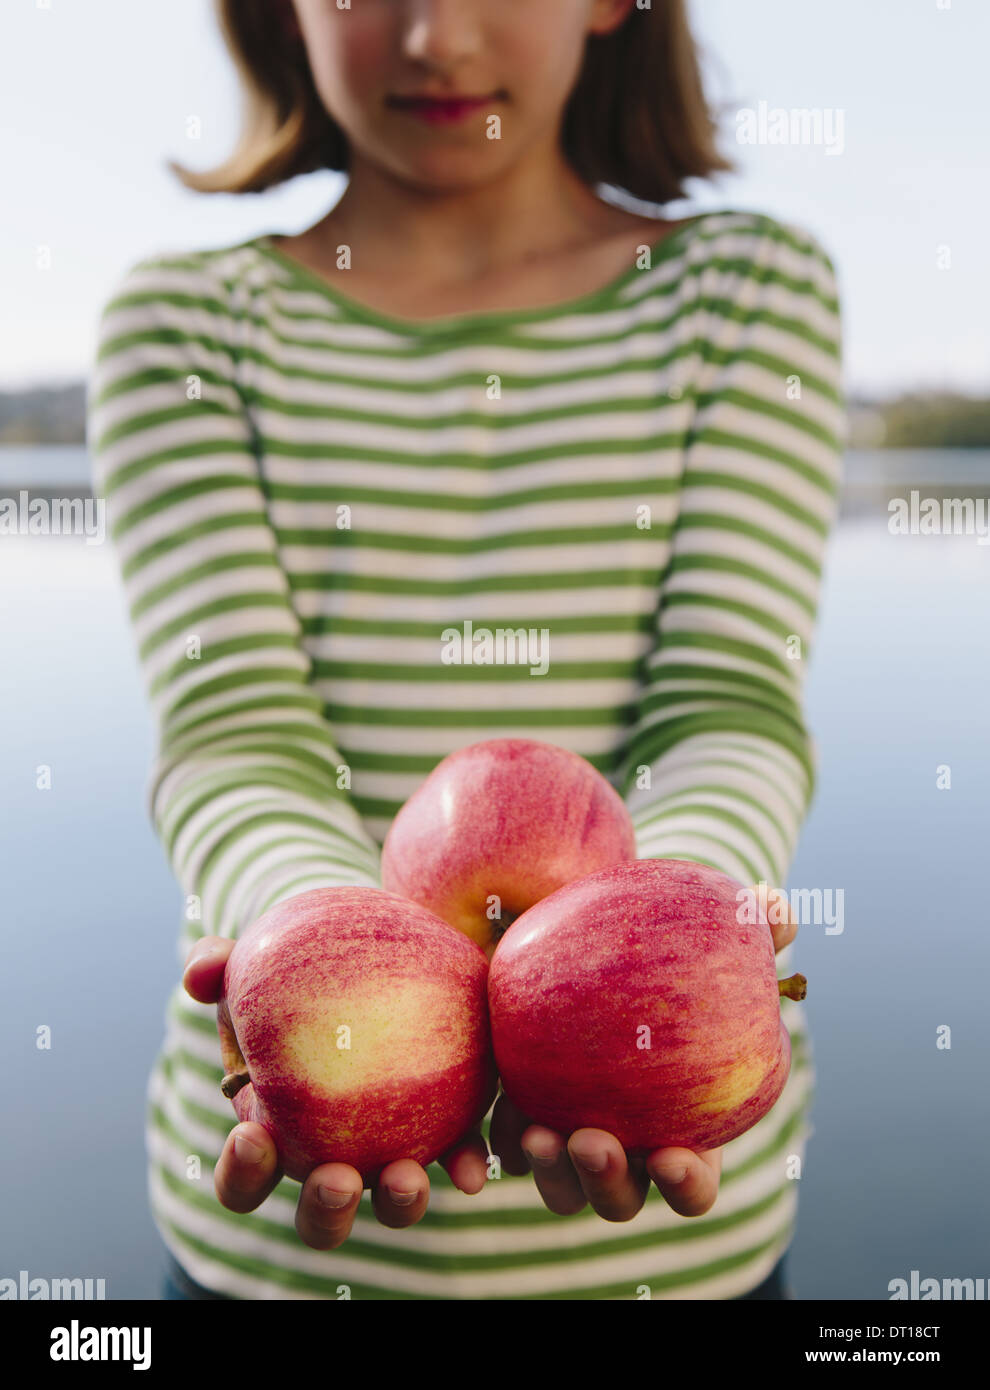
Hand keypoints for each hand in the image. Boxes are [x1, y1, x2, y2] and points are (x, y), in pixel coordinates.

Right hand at [183, 936, 491, 1249]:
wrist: (376, 951)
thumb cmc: (296, 966)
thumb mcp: (254, 961)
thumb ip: (217, 964)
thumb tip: (199, 974)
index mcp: (274, 1134)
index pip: (246, 1177)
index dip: (243, 1171)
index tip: (253, 1134)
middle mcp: (332, 1158)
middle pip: (322, 1213)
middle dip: (326, 1209)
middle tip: (337, 1177)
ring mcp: (389, 1150)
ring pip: (390, 1202)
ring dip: (398, 1202)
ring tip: (408, 1175)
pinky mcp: (445, 1127)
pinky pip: (456, 1158)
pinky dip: (464, 1165)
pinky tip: (474, 1167)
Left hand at [489, 882, 798, 1221]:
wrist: (588, 931)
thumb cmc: (666, 937)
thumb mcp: (703, 922)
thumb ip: (748, 919)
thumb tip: (783, 913)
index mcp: (679, 1126)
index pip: (691, 1184)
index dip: (686, 1184)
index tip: (672, 1156)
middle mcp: (623, 1143)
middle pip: (617, 1196)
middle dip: (607, 1183)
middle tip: (590, 1140)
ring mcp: (567, 1134)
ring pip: (561, 1183)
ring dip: (552, 1173)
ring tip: (537, 1133)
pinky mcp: (519, 1109)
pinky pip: (506, 1144)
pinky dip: (500, 1144)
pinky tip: (498, 1122)